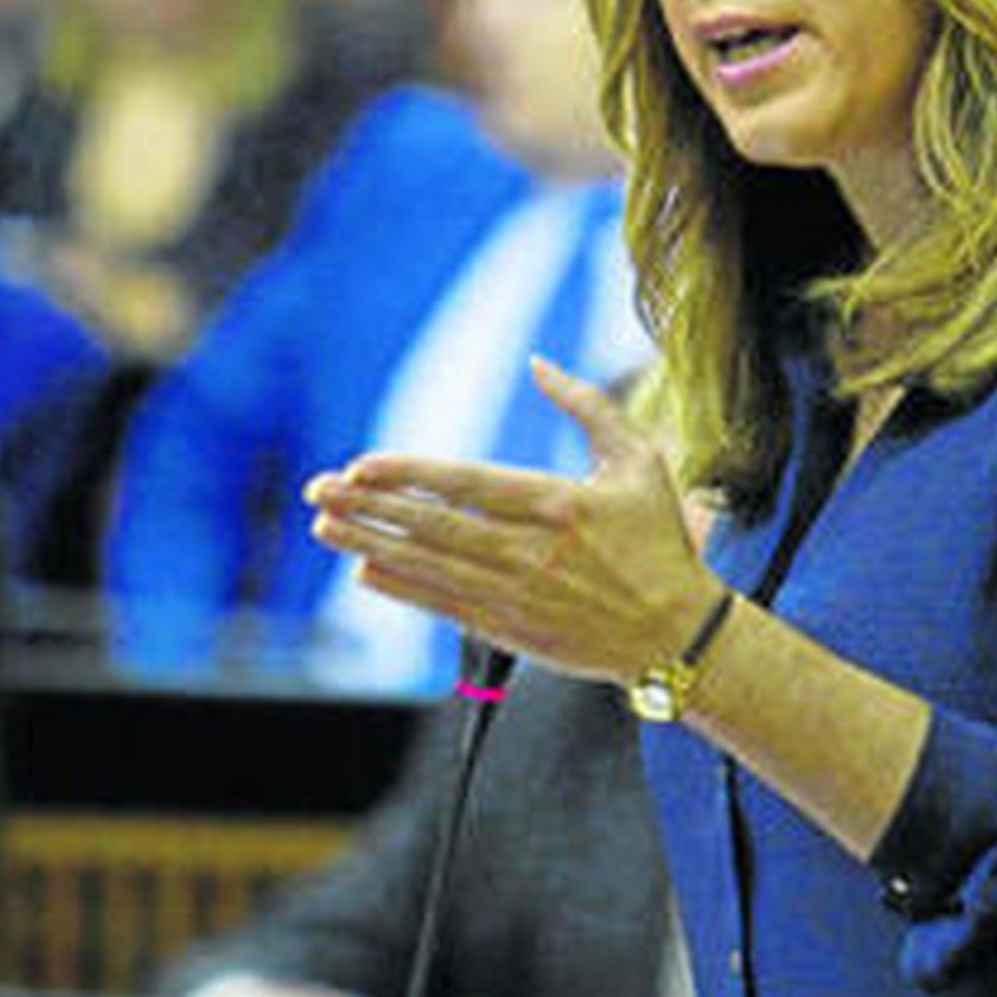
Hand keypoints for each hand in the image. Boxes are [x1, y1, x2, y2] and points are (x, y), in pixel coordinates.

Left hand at [304, 357, 717, 683]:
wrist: (676, 634)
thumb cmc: (659, 543)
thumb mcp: (639, 461)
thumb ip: (588, 407)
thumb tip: (540, 362)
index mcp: (561, 504)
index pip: (468, 484)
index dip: (410, 475)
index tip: (362, 464)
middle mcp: (534, 552)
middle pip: (436, 526)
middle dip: (370, 507)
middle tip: (319, 491)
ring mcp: (520, 594)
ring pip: (431, 566)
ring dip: (372, 544)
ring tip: (324, 527)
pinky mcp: (514, 630)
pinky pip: (446, 605)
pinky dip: (403, 589)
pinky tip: (365, 570)